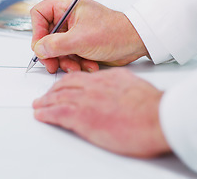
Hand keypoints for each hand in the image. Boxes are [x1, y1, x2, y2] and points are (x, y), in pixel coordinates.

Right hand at [30, 0, 148, 73]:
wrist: (135, 43)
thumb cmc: (115, 32)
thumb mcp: (80, 39)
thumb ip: (55, 45)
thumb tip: (39, 49)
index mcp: (67, 6)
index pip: (39, 14)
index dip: (37, 31)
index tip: (40, 47)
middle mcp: (69, 17)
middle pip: (46, 35)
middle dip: (51, 53)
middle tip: (52, 64)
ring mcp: (75, 31)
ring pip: (57, 48)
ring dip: (65, 61)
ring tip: (76, 67)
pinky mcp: (81, 44)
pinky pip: (69, 55)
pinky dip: (76, 63)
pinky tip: (88, 65)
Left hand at [33, 68, 170, 157]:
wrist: (157, 118)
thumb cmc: (152, 107)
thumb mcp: (135, 87)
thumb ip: (121, 86)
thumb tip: (117, 90)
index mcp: (106, 79)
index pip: (80, 77)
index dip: (68, 82)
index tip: (63, 86)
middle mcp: (93, 86)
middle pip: (65, 85)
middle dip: (53, 90)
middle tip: (46, 95)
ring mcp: (86, 101)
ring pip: (58, 97)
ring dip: (45, 101)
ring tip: (39, 104)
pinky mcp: (82, 117)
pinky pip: (57, 113)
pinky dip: (46, 113)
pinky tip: (40, 115)